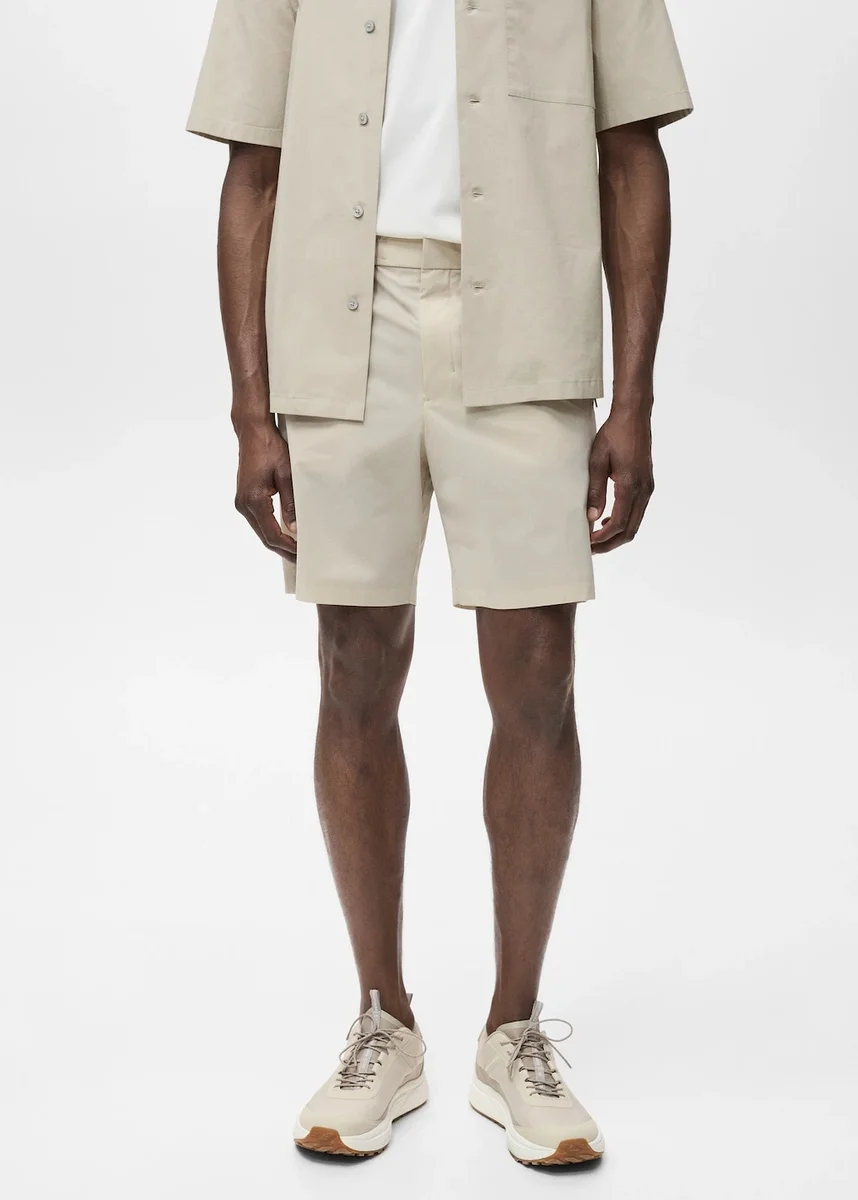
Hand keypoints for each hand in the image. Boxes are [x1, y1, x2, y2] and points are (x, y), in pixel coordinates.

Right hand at [234, 421, 296, 558]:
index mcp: (253, 500)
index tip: (302, 554)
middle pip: (264, 537)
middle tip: (300, 560)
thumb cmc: (270, 448)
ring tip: (295, 551)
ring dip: (277, 542)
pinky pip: (258, 521)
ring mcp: (242, 502)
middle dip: (283, 550)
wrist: (252, 432)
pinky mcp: (245, 498)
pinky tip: (284, 536)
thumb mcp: (287, 475)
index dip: (287, 547)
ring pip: (261, 531)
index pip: (271, 534)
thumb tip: (294, 528)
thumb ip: (290, 503)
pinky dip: (271, 531)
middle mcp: (243, 504)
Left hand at [587, 409, 654, 552]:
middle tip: (591, 549)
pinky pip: (637, 512)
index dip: (603, 538)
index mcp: (630, 485)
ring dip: (617, 534)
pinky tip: (608, 520)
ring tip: (597, 538)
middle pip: (630, 530)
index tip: (588, 544)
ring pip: (635, 524)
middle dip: (610, 543)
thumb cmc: (614, 434)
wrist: (634, 417)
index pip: (619, 523)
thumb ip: (595, 490)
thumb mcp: (597, 461)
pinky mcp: (647, 485)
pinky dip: (624, 522)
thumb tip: (592, 517)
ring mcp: (647, 488)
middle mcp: (643, 490)